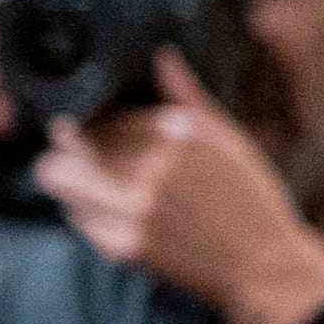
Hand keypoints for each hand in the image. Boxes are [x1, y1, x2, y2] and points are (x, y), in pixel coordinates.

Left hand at [32, 51, 323, 323]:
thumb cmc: (251, 201)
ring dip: (63, 173)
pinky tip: (107, 210)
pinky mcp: (123, 245)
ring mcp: (134, 208)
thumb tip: (163, 55)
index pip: (106, 114)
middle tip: (75, 147)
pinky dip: (83, 209)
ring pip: (57, 176)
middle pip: (71, 140)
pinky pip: (75, 216)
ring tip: (81, 176)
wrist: (266, 267)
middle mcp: (153, 168)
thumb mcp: (230, 141)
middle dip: (70, 142)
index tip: (99, 126)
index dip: (98, 120)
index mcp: (180, 134)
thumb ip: (188, 98)